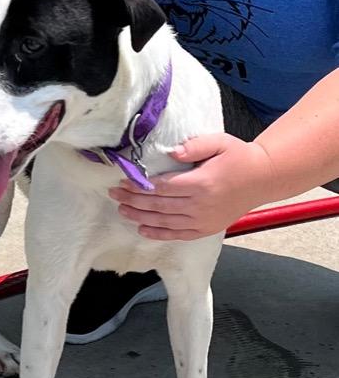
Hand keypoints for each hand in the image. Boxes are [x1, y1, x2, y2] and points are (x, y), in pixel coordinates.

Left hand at [107, 134, 274, 240]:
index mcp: (202, 183)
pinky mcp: (207, 229)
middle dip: (134, 200)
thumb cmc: (239, 157)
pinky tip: (143, 229)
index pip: (163, 187)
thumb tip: (172, 152)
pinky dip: (159, 234)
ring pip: (165, 222)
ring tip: (122, 210)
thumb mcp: (219, 142)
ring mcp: (204, 220)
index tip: (123, 181)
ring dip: (141, 217)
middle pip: (159, 206)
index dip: (141, 186)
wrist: (263, 178)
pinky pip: (179, 234)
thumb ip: (194, 146)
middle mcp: (201, 205)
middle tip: (114, 195)